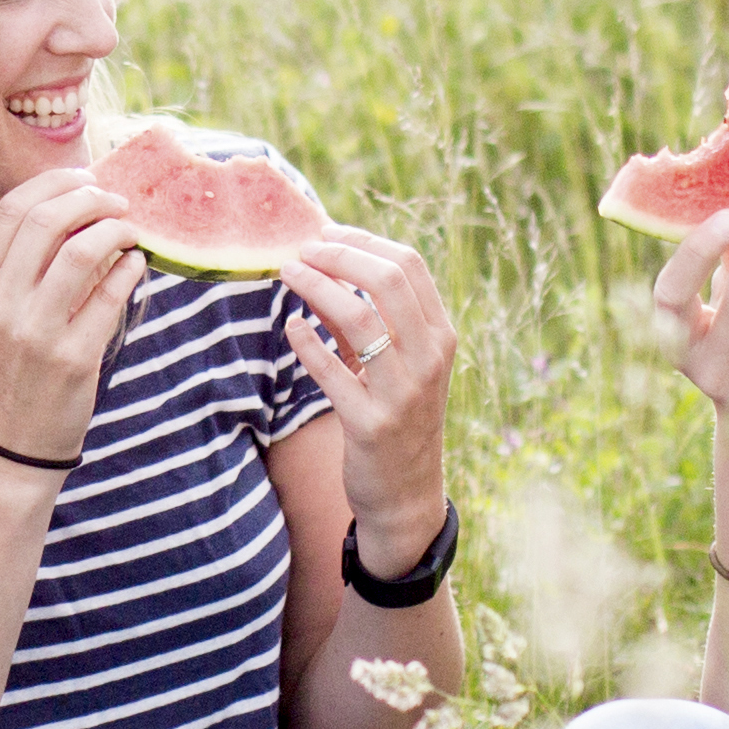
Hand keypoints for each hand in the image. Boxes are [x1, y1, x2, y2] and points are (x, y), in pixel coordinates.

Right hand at [0, 165, 146, 459]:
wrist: (14, 443)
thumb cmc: (13, 369)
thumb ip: (23, 265)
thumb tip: (80, 207)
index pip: (11, 209)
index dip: (54, 183)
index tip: (84, 180)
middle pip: (46, 220)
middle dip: (90, 198)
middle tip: (116, 203)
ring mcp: (34, 332)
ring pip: (80, 251)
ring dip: (115, 230)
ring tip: (130, 232)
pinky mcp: (73, 358)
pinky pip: (110, 295)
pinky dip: (129, 269)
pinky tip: (135, 265)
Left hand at [277, 228, 457, 547]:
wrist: (406, 495)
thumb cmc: (398, 419)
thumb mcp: (399, 365)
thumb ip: (371, 320)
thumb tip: (327, 266)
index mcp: (440, 336)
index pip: (408, 265)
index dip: (362, 241)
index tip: (325, 233)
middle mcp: (429, 359)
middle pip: (387, 279)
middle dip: (338, 255)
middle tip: (302, 251)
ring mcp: (402, 392)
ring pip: (358, 317)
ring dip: (317, 287)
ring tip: (287, 274)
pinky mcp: (370, 424)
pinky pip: (332, 372)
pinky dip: (307, 343)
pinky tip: (291, 327)